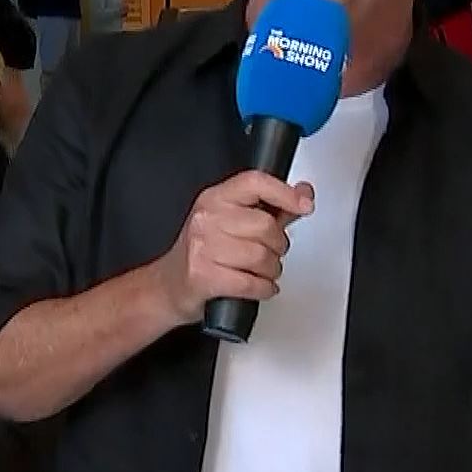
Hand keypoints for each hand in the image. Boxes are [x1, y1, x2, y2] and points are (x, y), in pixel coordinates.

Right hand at [149, 172, 314, 322]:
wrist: (168, 286)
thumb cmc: (202, 253)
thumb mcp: (232, 223)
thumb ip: (272, 208)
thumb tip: (304, 194)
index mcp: (214, 199)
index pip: (254, 183)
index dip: (284, 193)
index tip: (304, 204)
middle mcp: (206, 219)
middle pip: (265, 226)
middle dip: (277, 246)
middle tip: (270, 252)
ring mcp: (203, 247)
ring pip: (261, 257)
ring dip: (271, 270)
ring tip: (261, 271)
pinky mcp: (204, 276)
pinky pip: (251, 282)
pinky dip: (263, 288)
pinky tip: (259, 286)